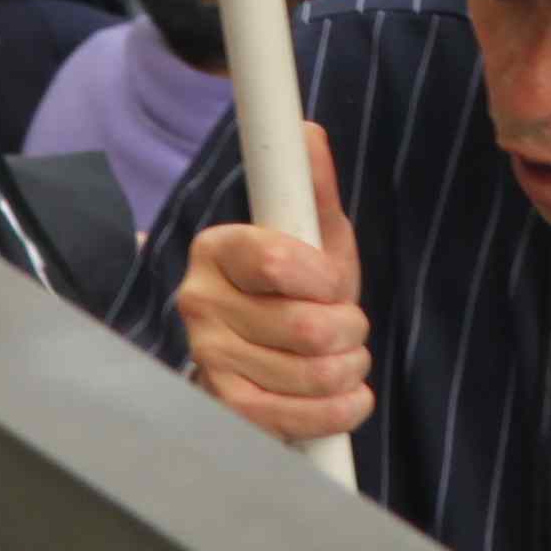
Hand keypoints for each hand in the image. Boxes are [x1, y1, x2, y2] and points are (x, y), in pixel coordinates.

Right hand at [183, 125, 370, 441]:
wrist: (264, 352)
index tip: (335, 283)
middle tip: (350, 325)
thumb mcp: (309, 233)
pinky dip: (341, 409)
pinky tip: (348, 396)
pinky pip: (296, 417)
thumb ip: (311, 187)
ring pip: (311, 373)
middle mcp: (199, 302)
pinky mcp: (224, 406)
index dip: (326, 279)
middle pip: (305, 327)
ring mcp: (207, 358)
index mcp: (217, 249)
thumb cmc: (295, 285)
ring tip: (348, 358)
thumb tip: (309, 134)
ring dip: (351, 368)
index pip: (278, 262)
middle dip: (350, 328)